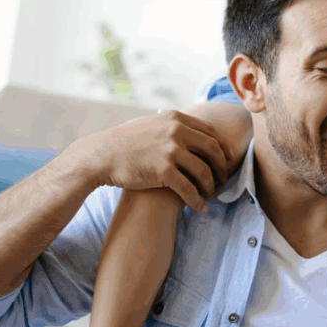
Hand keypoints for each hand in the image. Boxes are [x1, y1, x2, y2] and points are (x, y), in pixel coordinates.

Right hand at [71, 110, 237, 211]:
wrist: (100, 156)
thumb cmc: (124, 142)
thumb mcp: (151, 123)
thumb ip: (171, 125)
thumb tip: (188, 128)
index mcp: (176, 118)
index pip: (210, 131)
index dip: (222, 148)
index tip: (226, 160)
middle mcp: (177, 131)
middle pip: (213, 149)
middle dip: (221, 167)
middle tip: (223, 179)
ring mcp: (171, 150)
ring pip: (203, 171)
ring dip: (210, 186)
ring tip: (210, 195)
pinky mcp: (163, 170)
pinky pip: (189, 189)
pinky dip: (197, 200)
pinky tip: (200, 208)